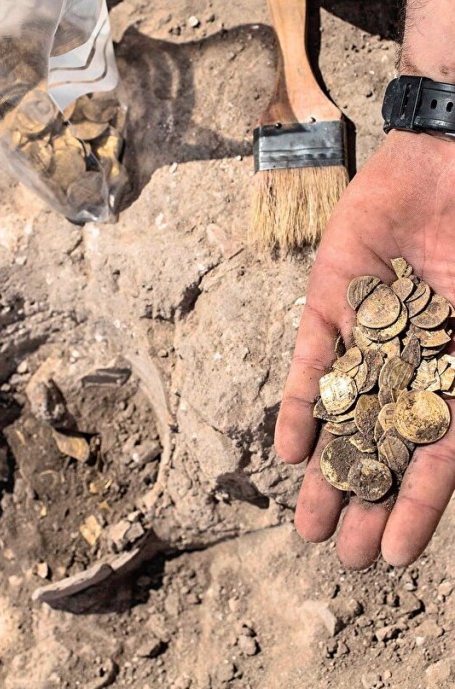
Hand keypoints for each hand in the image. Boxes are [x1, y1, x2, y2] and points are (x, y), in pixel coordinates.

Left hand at [275, 129, 454, 567]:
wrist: (443, 170)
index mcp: (447, 377)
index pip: (431, 459)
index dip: (412, 510)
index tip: (388, 557)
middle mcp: (405, 365)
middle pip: (379, 448)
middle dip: (359, 500)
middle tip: (338, 553)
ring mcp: (365, 338)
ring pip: (341, 416)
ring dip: (325, 468)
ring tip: (306, 522)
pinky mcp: (328, 306)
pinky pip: (310, 363)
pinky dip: (299, 404)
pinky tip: (288, 450)